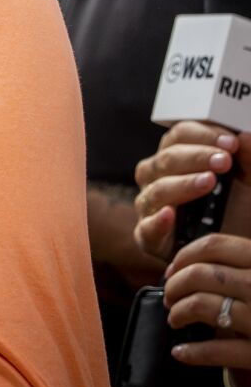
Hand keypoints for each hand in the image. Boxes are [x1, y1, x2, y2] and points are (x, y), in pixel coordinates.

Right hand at [134, 122, 244, 260]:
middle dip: (195, 157)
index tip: (230, 142)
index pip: (179, 135)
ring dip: (182, 184)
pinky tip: (171, 214)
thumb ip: (249, 158)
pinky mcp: (150, 238)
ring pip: (156, 191)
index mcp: (177, 158)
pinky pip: (145, 229)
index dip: (203, 135)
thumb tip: (244, 135)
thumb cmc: (241, 211)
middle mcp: (157, 179)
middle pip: (165, 159)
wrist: (238, 252)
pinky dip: (157, 221)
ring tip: (209, 182)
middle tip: (224, 161)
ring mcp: (151, 208)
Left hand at [163, 231, 250, 369]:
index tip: (173, 270)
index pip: (214, 245)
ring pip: (201, 305)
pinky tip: (181, 352)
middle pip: (199, 274)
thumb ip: (240, 264)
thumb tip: (189, 264)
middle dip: (174, 286)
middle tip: (170, 297)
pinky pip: (219, 350)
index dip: (184, 256)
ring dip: (178, 313)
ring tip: (176, 319)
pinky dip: (194, 352)